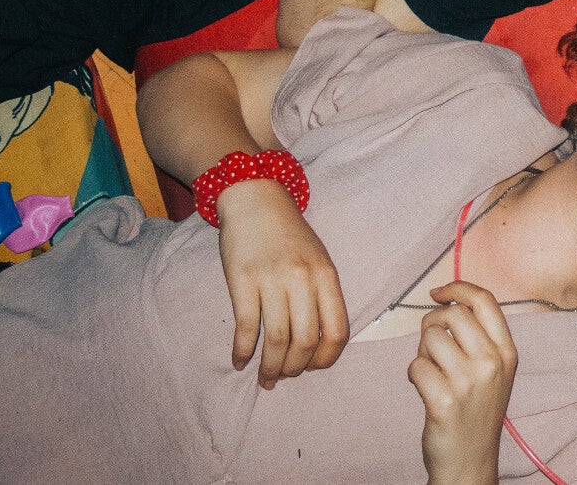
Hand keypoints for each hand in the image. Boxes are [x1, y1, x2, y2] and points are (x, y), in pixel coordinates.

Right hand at [216, 178, 348, 389]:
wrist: (256, 199)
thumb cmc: (289, 235)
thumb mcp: (318, 260)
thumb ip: (322, 296)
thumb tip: (319, 344)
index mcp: (327, 276)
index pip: (337, 332)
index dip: (326, 359)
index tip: (313, 368)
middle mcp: (303, 279)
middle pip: (305, 342)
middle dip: (295, 369)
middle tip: (284, 378)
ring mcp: (272, 279)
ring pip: (276, 340)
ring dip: (270, 367)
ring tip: (265, 378)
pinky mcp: (242, 280)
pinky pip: (246, 326)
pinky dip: (243, 351)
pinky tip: (240, 362)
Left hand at [407, 282, 518, 484]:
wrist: (470, 461)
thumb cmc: (475, 410)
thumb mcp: (493, 370)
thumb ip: (479, 336)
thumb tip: (449, 299)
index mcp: (506, 352)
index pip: (484, 300)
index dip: (457, 288)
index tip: (438, 293)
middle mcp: (492, 363)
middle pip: (452, 313)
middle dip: (432, 323)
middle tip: (430, 344)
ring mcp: (469, 382)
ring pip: (429, 338)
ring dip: (422, 352)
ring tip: (432, 372)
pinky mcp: (444, 400)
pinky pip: (415, 366)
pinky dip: (413, 375)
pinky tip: (425, 390)